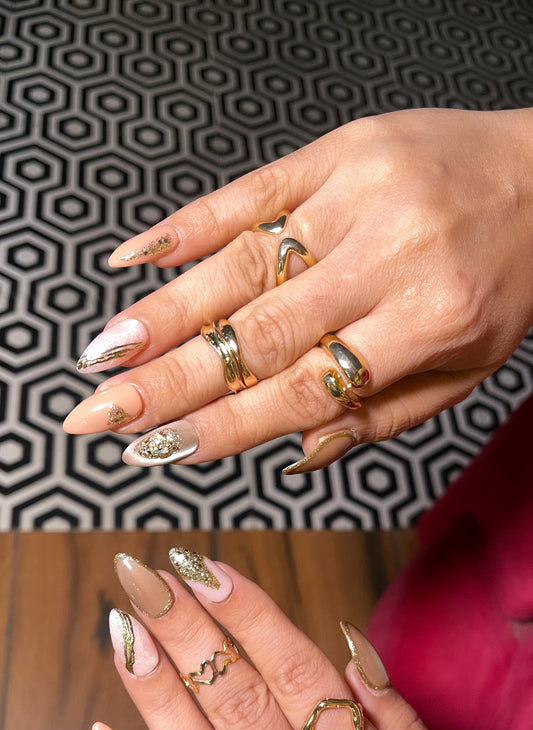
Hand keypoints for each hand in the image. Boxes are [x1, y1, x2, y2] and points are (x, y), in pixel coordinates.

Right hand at [65, 108, 532, 472]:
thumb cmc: (509, 278)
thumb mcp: (468, 368)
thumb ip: (383, 414)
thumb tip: (296, 452)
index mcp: (428, 319)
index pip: (305, 388)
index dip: (226, 425)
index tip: (163, 451)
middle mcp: (387, 256)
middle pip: (257, 332)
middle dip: (168, 381)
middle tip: (101, 414)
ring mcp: (357, 196)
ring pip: (242, 265)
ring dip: (163, 314)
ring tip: (104, 355)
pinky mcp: (339, 150)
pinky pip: (252, 189)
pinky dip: (187, 225)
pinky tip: (136, 259)